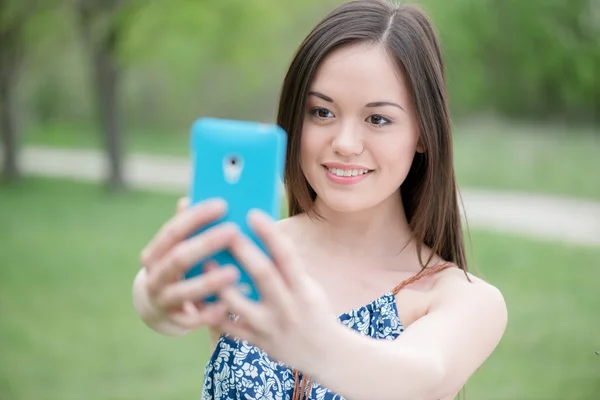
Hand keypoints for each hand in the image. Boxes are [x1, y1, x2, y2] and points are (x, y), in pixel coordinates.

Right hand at [137, 197, 239, 330]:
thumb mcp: (179, 247)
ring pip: (185, 291)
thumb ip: (190, 226)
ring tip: (235, 272)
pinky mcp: (175, 321)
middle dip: (206, 243)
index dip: (197, 216)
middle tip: (234, 231)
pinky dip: (210, 313)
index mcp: (156, 252)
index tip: (223, 204)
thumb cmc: (180, 267)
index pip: (173, 230)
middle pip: (179, 258)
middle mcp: (155, 275)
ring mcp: (163, 299)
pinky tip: (228, 305)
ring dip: (209, 281)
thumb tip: (199, 197)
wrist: (158, 307)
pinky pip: (193, 319)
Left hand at [216, 209, 339, 371]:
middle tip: (224, 231)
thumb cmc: (313, 310)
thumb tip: (259, 237)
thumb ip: (287, 269)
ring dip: (219, 282)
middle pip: (263, 275)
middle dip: (243, 252)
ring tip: (204, 263)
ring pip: (238, 304)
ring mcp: (271, 328)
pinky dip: (212, 312)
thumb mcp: (309, 288)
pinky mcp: (257, 343)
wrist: (326, 354)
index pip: (287, 257)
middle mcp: (288, 308)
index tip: (253, 214)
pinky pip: (229, 328)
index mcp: (304, 290)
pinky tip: (199, 295)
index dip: (270, 234)